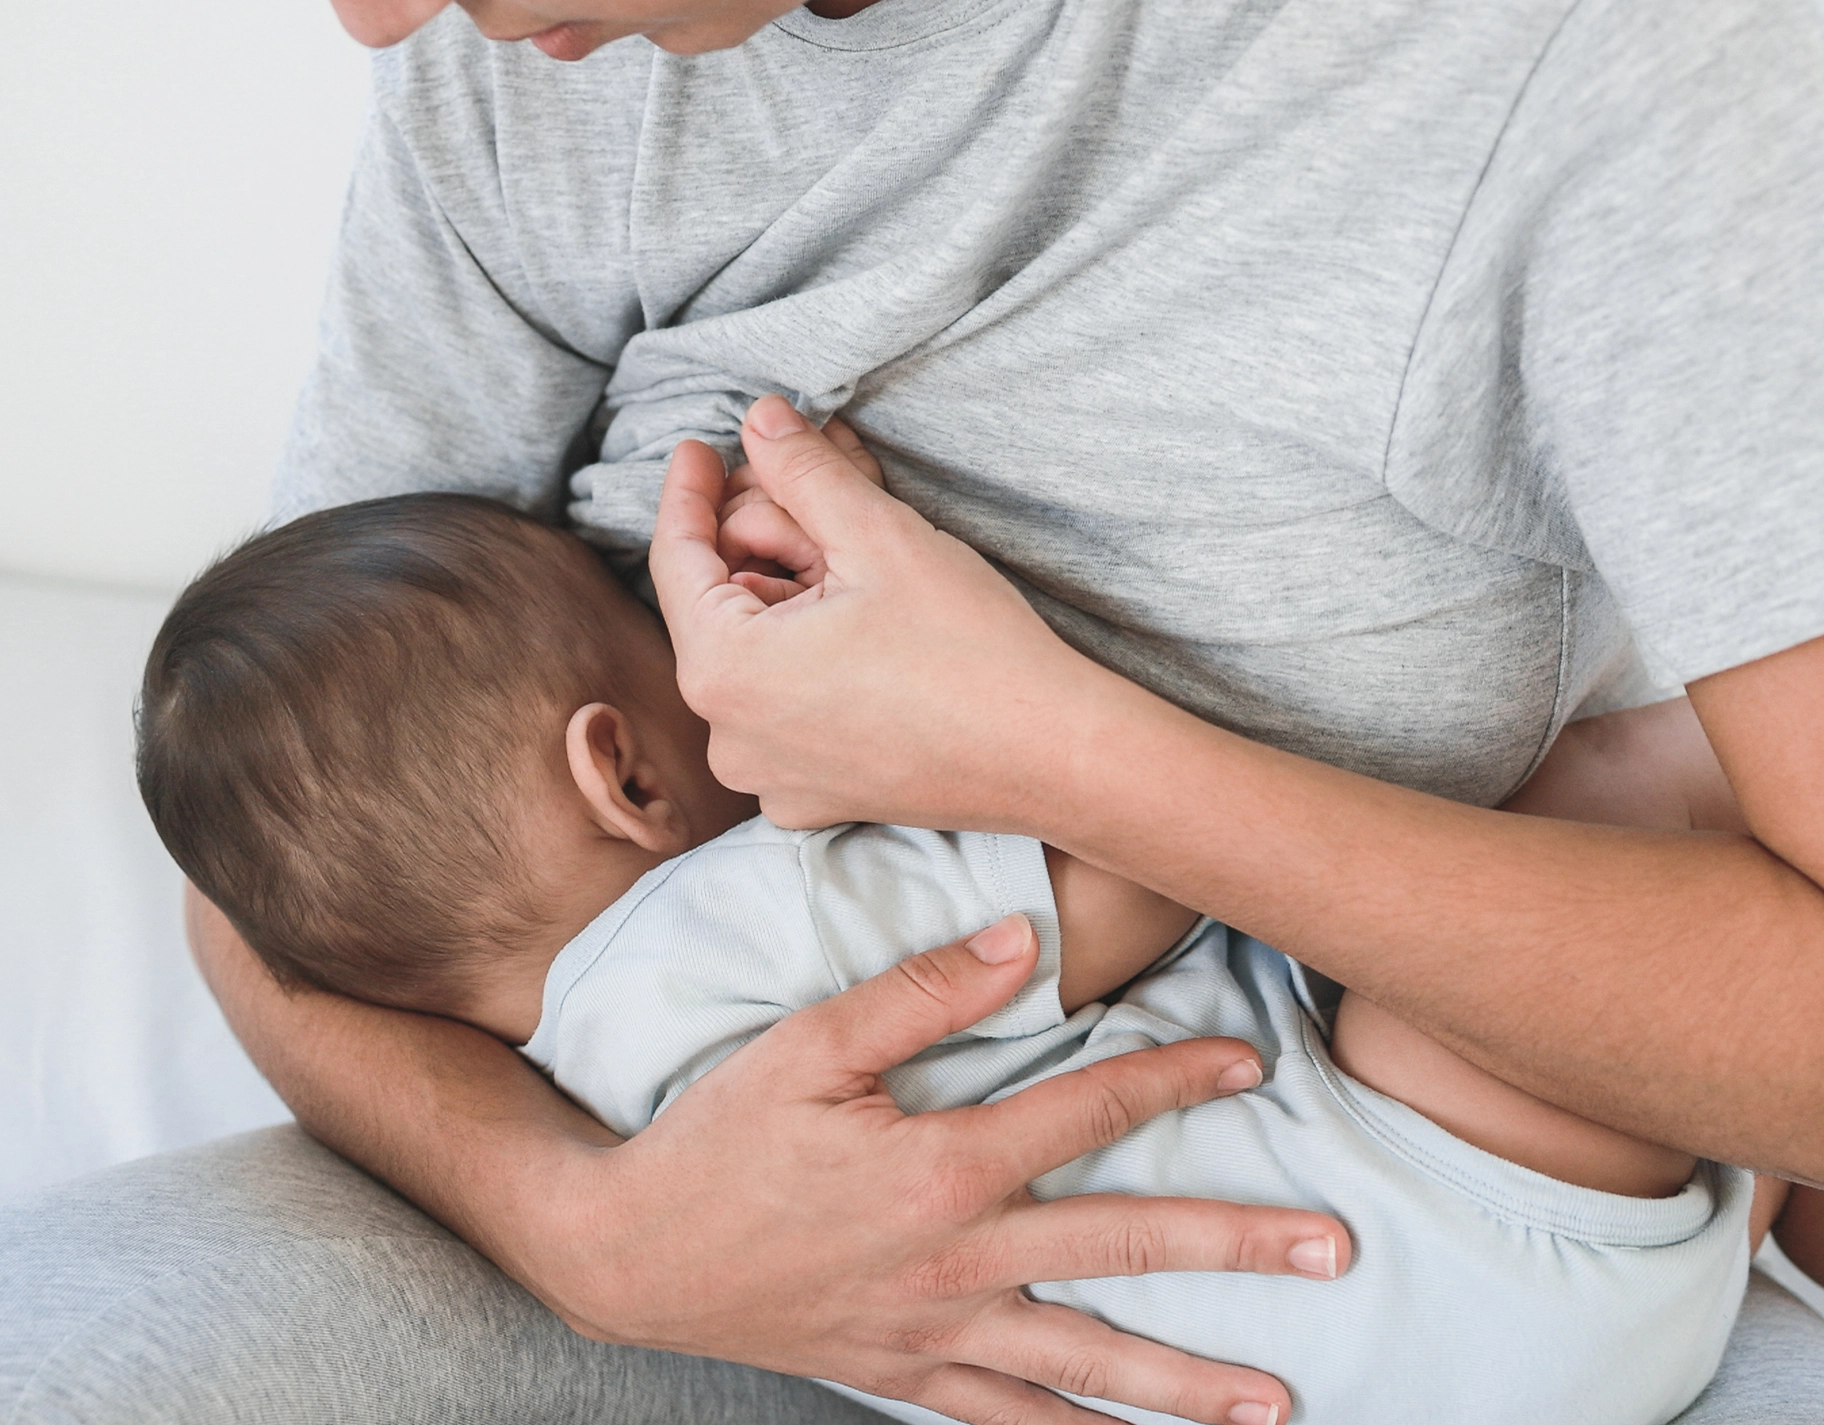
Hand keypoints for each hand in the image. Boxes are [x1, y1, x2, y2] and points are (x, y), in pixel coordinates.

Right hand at [529, 914, 1347, 1424]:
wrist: (630, 1254)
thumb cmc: (719, 1137)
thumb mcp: (807, 1045)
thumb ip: (919, 993)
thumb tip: (1021, 942)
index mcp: (942, 1165)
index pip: (1086, 1112)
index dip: (1174, 1082)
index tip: (1249, 1065)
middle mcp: (960, 1258)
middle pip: (1123, 1247)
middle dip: (1236, 1246)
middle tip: (1335, 1252)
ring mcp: (938, 1331)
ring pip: (1088, 1363)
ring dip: (1189, 1383)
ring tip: (1279, 1403)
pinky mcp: (906, 1376)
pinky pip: (1010, 1421)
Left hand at [650, 397, 1134, 829]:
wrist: (1052, 756)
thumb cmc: (970, 649)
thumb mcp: (878, 535)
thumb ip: (802, 470)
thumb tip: (759, 420)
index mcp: (722, 672)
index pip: (675, 559)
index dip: (688, 490)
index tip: (702, 445)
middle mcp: (727, 738)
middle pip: (721, 607)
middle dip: (763, 545)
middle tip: (826, 504)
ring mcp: (768, 779)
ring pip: (755, 659)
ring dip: (791, 603)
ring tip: (860, 572)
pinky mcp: (811, 800)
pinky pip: (785, 712)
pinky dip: (809, 666)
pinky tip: (867, 636)